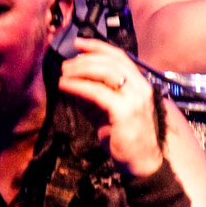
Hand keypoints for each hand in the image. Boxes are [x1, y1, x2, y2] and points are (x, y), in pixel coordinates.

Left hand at [58, 39, 162, 176]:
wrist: (142, 163)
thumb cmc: (126, 138)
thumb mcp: (108, 110)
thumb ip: (96, 94)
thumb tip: (73, 80)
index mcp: (140, 84)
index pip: (119, 56)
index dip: (98, 46)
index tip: (78, 43)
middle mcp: (141, 87)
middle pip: (111, 61)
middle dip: (85, 59)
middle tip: (65, 64)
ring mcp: (135, 98)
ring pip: (105, 72)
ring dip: (80, 69)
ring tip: (63, 73)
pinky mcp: (125, 111)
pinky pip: (98, 92)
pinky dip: (79, 86)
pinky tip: (66, 86)